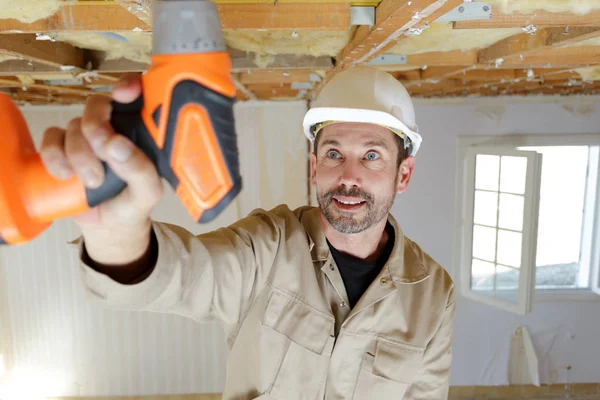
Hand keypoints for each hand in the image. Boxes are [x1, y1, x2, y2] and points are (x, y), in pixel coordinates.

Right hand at [40, 74, 163, 264]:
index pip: (137, 96)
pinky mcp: (63, 148)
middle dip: (97, 125)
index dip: (128, 87)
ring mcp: (87, 136)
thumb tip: (117, 145)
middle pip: (99, 104)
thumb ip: (141, 170)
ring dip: (80, 153)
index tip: (124, 95)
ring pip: (75, 124)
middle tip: (103, 149)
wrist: (109, 227)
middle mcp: (114, 126)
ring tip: (93, 182)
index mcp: (141, 131)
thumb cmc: (134, 203)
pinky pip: (52, 137)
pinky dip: (54, 155)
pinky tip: (65, 174)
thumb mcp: (148, 193)